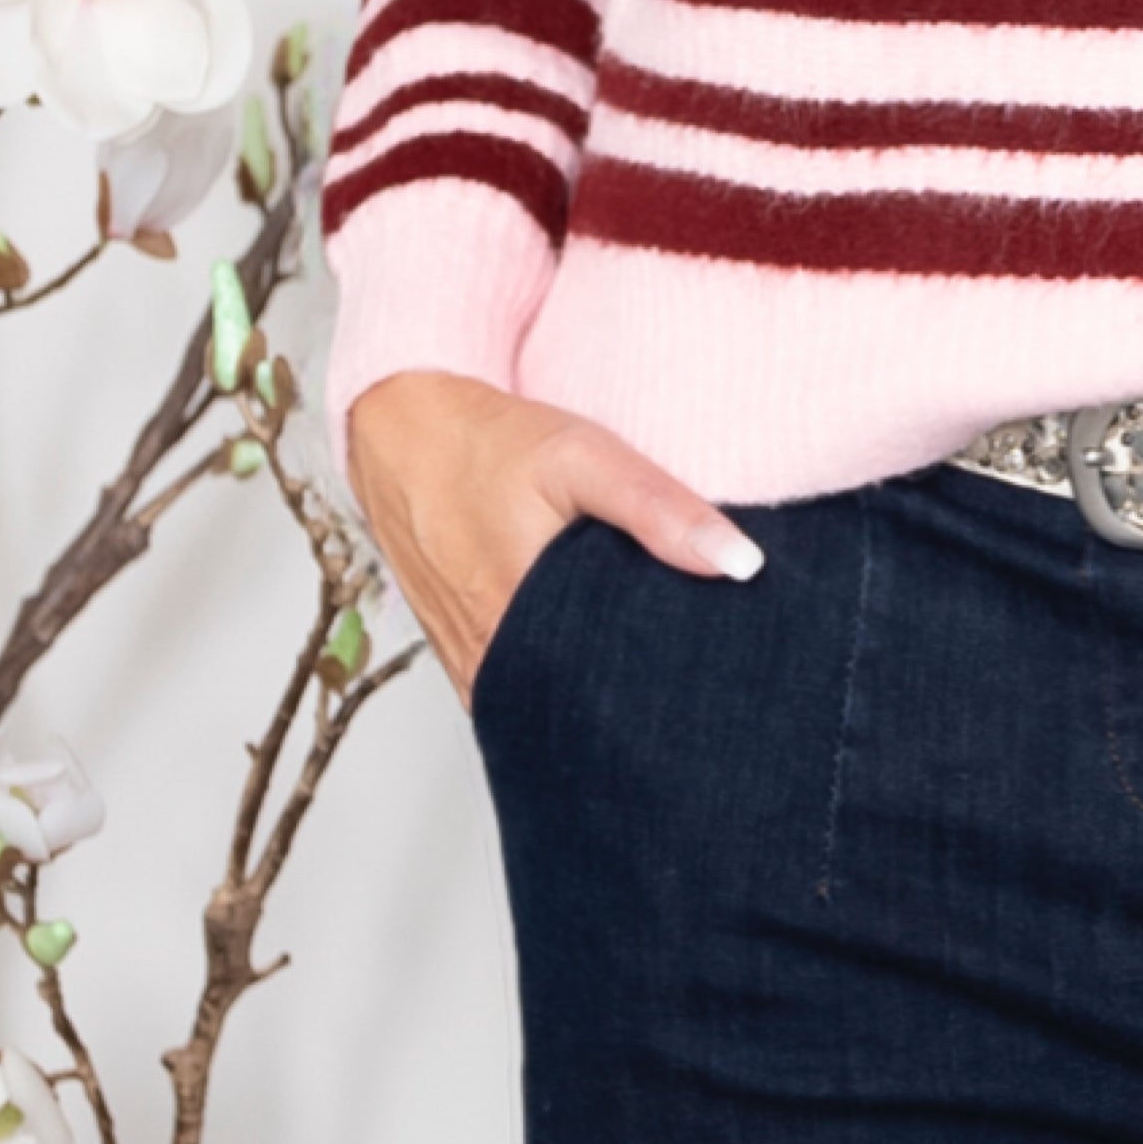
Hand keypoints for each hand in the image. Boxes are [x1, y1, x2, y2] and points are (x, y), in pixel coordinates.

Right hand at [342, 369, 765, 707]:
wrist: (400, 436)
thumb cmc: (489, 443)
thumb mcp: (583, 457)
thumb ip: (659, 509)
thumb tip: (742, 565)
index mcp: (521, 621)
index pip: (613, 694)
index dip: (667, 692)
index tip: (716, 686)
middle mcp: (491, 660)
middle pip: (582, 707)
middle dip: (636, 701)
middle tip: (696, 688)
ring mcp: (470, 665)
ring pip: (547, 701)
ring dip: (592, 691)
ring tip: (653, 678)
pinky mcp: (461, 656)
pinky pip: (517, 689)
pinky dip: (554, 677)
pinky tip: (591, 660)